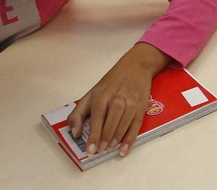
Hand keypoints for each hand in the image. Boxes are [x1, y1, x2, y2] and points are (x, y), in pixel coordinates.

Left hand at [68, 41, 168, 157]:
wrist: (135, 66)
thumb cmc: (110, 83)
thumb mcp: (90, 94)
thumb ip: (78, 114)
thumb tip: (75, 133)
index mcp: (101, 96)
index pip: (97, 117)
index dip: (94, 134)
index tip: (90, 149)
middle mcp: (116, 98)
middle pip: (111, 120)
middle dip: (105, 137)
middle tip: (100, 150)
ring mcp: (130, 102)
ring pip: (124, 122)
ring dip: (117, 137)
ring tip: (110, 148)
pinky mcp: (141, 106)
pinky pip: (136, 124)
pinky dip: (131, 137)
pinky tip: (125, 148)